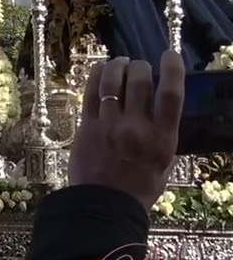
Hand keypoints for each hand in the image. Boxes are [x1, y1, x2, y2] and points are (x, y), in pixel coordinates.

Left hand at [69, 53, 182, 210]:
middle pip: (140, 82)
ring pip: (112, 82)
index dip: (172, 69)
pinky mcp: (86, 126)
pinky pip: (90, 92)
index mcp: (163, 138)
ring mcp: (109, 125)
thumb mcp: (165, 165)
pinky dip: (96, 75)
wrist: (104, 205)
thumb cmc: (139, 188)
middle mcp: (137, 128)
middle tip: (140, 66)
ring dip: (117, 66)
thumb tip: (164, 113)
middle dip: (141, 66)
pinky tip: (101, 70)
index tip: (169, 55)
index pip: (171, 95)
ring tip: (120, 63)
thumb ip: (165, 138)